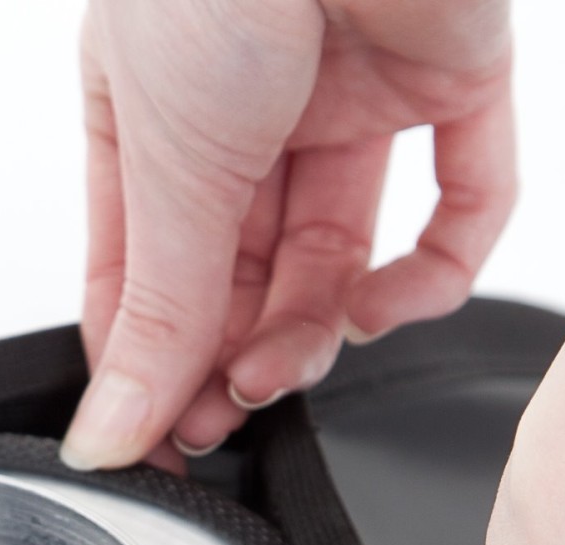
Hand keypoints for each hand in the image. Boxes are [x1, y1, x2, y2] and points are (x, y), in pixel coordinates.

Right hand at [61, 0, 513, 471]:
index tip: (155, 447)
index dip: (148, 373)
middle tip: (225, 415)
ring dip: (316, 329)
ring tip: (290, 362)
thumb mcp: (164, 167)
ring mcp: (344, 98)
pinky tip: (388, 301)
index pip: (142, 284)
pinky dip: (434, 268)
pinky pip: (456, 199)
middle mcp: (242, 118)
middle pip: (240, 282)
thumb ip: (155, 314)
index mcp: (144, 127)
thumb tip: (109, 428)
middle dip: (232, 358)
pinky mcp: (444, 77)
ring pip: (336, 257)